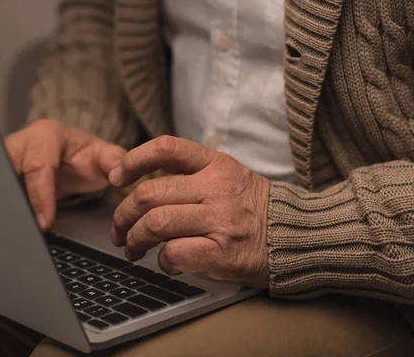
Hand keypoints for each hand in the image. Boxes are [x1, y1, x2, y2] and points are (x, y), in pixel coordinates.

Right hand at [5, 119, 125, 230]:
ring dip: (4, 207)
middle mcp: (20, 143)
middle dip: (15, 202)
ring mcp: (4, 159)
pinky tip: (10, 227)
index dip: (40, 195)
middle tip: (25, 230)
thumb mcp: (103, 156)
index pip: (37, 165)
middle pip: (7, 172)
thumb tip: (118, 175)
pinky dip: (2, 210)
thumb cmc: (85, 156)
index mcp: (46, 134)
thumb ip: (114, 161)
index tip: (45, 222)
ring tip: (17, 232)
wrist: (70, 157)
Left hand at [109, 136, 269, 288]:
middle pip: (149, 193)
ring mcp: (219, 219)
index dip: (134, 160)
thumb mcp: (229, 176)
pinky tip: (167, 263)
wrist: (296, 235)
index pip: (166, 148)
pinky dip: (162, 261)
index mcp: (215, 164)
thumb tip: (141, 182)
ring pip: (156, 223)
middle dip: (123, 214)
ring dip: (135, 240)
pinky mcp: (222, 251)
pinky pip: (174, 253)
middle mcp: (215, 188)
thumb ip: (191, 174)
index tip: (116, 177)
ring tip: (134, 249)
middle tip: (119, 230)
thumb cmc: (255, 208)